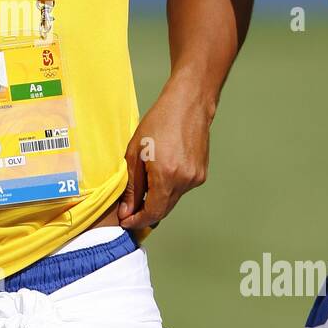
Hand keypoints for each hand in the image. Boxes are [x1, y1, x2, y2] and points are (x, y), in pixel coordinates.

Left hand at [117, 75, 212, 230]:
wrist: (188, 105)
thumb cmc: (159, 122)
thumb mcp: (135, 153)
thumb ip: (132, 186)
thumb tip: (127, 211)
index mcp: (166, 176)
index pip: (152, 212)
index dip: (137, 220)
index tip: (126, 221)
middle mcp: (184, 181)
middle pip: (163, 210)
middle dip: (145, 214)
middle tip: (130, 212)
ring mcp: (195, 178)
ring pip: (173, 200)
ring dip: (157, 200)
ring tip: (143, 189)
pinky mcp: (201, 174)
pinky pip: (182, 189)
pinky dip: (169, 189)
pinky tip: (161, 175)